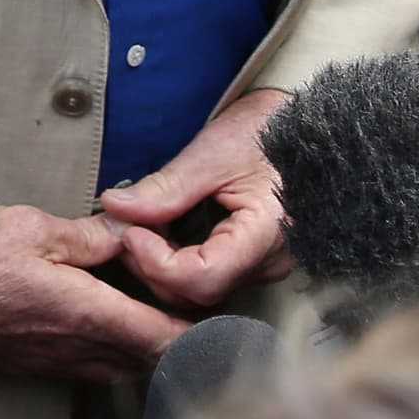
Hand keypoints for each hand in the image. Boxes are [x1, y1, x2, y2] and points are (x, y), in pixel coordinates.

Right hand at [0, 203, 185, 382]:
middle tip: (188, 308)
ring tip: (149, 316)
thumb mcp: (38, 229)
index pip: (164, 340)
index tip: (215, 317)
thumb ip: (92, 236)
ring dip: (140, 349)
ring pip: (120, 370)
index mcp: (88, 313)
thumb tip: (129, 234)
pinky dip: (109, 354)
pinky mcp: (32, 369)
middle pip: (148, 362)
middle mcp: (77, 350)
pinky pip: (88, 371)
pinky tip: (103, 327)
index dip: (197, 335)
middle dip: (174, 341)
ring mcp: (53, 365)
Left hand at [99, 88, 293, 311]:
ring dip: (161, 265)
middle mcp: (269, 262)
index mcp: (266, 235)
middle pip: (196, 293)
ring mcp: (262, 266)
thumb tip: (116, 207)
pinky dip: (176, 261)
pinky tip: (165, 233)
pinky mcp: (251, 262)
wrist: (301, 125)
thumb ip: (165, 188)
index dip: (156, 263)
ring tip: (146, 225)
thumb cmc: (267, 131)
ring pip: (199, 292)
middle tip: (128, 225)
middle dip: (151, 265)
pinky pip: (207, 278)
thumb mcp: (212, 153)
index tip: (131, 232)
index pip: (202, 279)